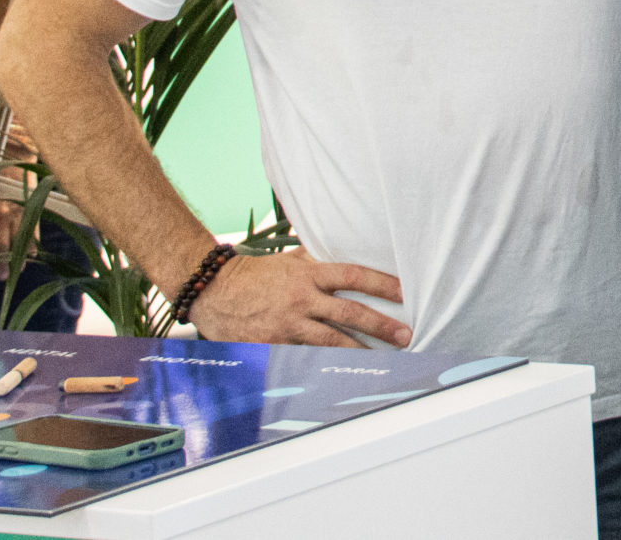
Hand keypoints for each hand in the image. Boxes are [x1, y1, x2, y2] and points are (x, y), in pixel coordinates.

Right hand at [187, 248, 412, 348]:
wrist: (214, 292)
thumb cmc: (256, 274)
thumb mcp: (290, 259)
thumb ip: (318, 258)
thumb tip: (344, 247)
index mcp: (309, 274)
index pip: (354, 276)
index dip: (382, 284)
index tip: (405, 292)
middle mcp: (302, 300)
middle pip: (349, 314)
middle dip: (381, 326)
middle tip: (406, 334)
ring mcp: (288, 326)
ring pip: (331, 342)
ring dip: (360, 352)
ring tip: (383, 360)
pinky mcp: (274, 346)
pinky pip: (304, 358)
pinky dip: (323, 366)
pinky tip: (343, 374)